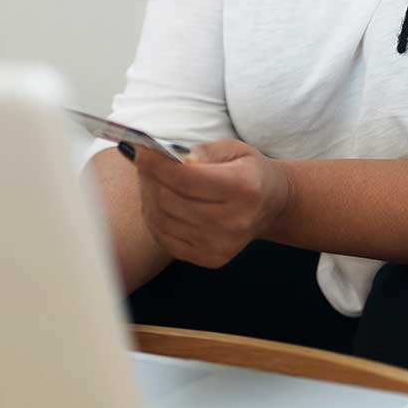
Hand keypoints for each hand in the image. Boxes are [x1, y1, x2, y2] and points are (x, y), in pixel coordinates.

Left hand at [125, 139, 291, 268]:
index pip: (186, 178)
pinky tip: (157, 203)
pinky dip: (154, 219)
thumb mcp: (235, 149)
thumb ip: (204, 150)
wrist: (271, 206)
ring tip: (150, 179)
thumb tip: (171, 156)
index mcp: (243, 188)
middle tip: (143, 161)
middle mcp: (234, 221)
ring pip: (163, 220)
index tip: (135, 149)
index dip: (155, 164)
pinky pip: (166, 239)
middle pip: (169, 200)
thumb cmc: (249, 172)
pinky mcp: (211, 259)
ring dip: (148, 196)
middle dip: (149, 177)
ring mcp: (222, 245)